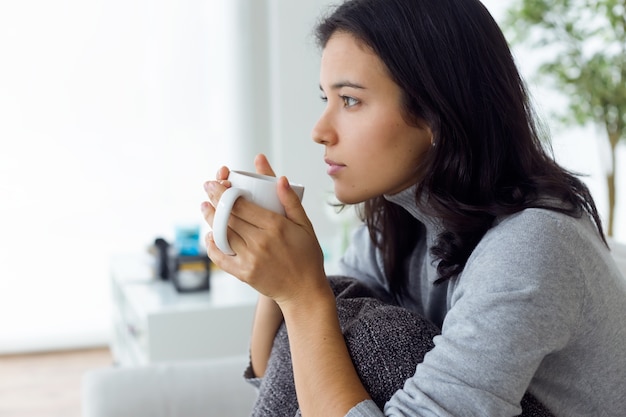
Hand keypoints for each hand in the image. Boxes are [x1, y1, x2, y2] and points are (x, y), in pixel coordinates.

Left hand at [201, 154, 326, 304]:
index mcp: (275, 226)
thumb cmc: (307, 256)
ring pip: (222, 234)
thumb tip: (280, 179)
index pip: (241, 204)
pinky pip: (221, 257)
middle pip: (228, 217)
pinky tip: (210, 235)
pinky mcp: (244, 273)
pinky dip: (212, 246)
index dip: (223, 192)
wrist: (304, 291)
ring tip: (205, 207)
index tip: (215, 182)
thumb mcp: (305, 225)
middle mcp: (260, 241)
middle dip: (214, 200)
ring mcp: (251, 258)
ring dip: (210, 219)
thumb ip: (291, 201)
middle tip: (208, 189)